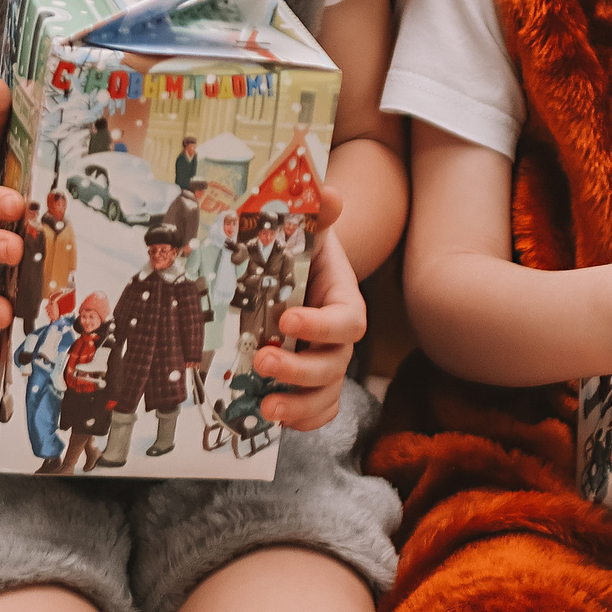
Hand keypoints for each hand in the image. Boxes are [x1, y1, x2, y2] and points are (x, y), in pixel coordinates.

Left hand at [255, 201, 363, 432]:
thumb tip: (328, 191)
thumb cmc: (303, 250)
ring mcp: (328, 364)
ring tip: (267, 406)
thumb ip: (318, 214)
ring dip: (300, 404)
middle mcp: (340, 339)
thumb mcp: (309, 229)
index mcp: (344, 300)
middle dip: (300, 370)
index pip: (347, 322)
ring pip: (327, 394)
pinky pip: (320, 411)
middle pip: (335, 365)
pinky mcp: (313, 384)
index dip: (321, 326)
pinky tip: (275, 418)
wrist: (301, 270)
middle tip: (264, 361)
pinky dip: (303, 420)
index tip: (285, 319)